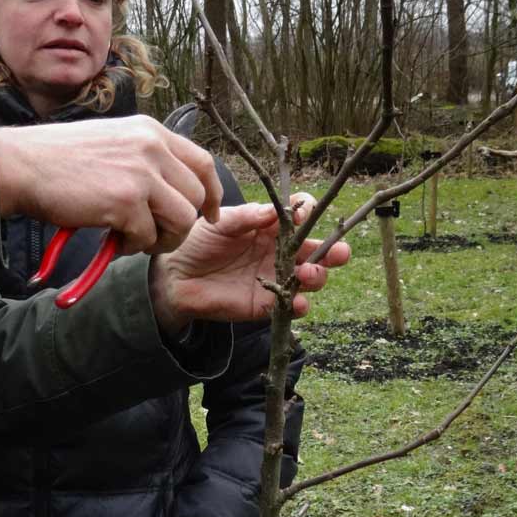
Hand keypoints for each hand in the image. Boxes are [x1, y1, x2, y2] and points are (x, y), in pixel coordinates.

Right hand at [0, 116, 221, 253]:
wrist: (22, 165)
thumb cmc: (59, 158)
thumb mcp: (113, 141)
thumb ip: (145, 157)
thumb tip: (170, 188)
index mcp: (151, 131)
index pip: (203, 162)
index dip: (213, 193)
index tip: (210, 213)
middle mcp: (152, 147)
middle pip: (197, 196)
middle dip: (181, 225)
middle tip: (156, 236)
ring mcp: (141, 174)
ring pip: (182, 220)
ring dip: (161, 239)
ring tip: (133, 240)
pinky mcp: (125, 202)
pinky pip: (148, 237)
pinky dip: (131, 246)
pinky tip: (111, 238)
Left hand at [148, 200, 350, 331]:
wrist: (177, 277)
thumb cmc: (199, 242)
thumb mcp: (222, 222)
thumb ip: (248, 217)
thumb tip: (276, 211)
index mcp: (272, 226)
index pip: (302, 216)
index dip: (310, 213)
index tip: (305, 214)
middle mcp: (281, 251)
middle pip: (318, 250)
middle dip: (334, 250)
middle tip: (340, 253)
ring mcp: (279, 277)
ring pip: (312, 278)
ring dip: (318, 276)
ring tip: (308, 274)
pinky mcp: (270, 303)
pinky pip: (294, 305)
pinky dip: (300, 305)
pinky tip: (297, 302)